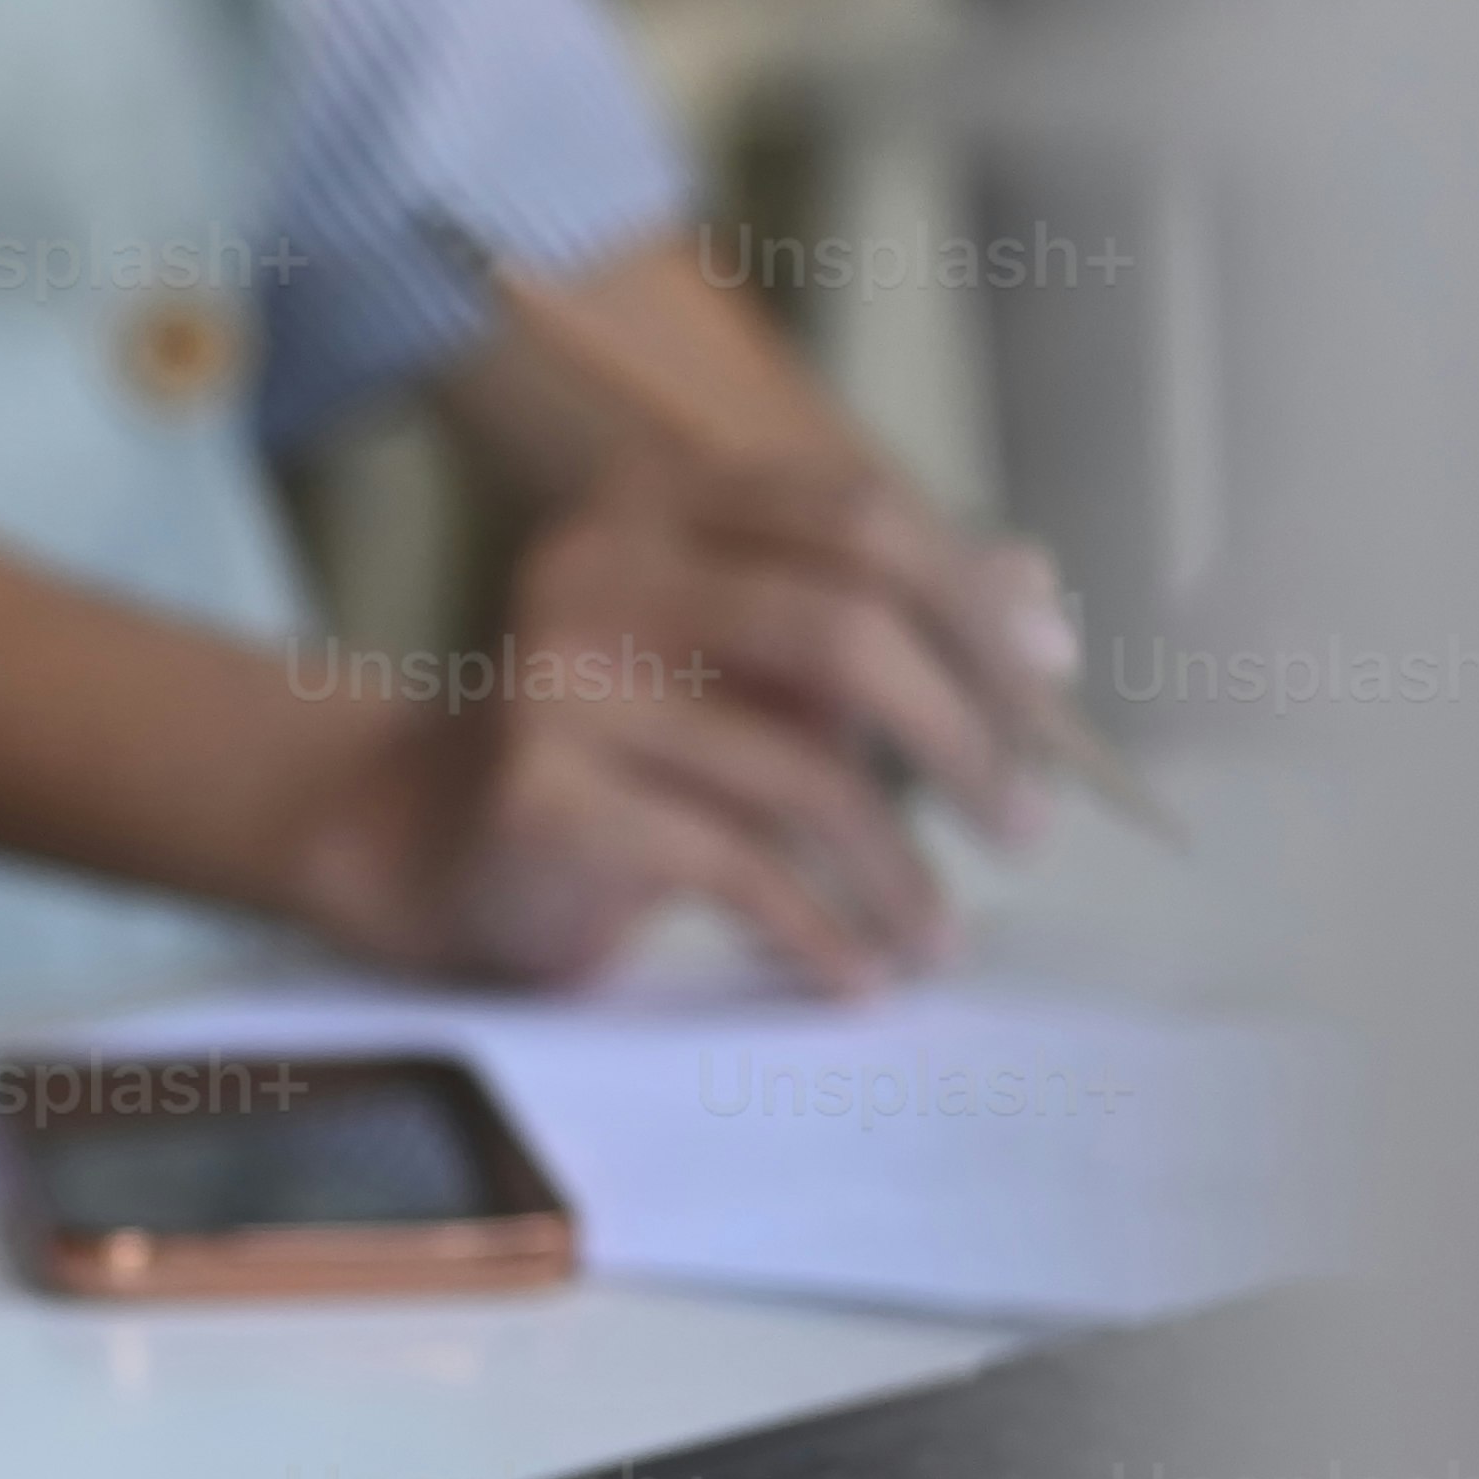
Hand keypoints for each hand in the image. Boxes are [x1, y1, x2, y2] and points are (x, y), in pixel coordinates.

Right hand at [284, 451, 1081, 991]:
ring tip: (940, 933)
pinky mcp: (542, 798)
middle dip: (964, 731)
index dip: (974, 601)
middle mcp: (595, 566)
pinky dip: (816, 931)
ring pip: (797, 769)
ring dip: (899, 867)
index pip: (859, 517)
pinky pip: (731, 868)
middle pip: (842, 624)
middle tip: (1025, 822)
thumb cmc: (619, 746)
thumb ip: (875, 615)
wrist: (426, 845)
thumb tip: (1041, 603)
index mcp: (657, 502)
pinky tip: (856, 976)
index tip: (1053, 689)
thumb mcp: (747, 658)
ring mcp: (557, 680)